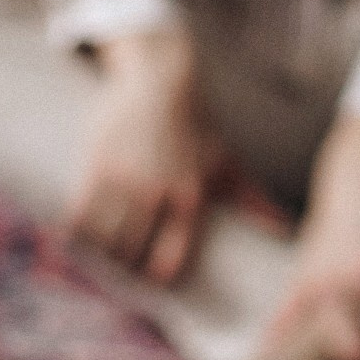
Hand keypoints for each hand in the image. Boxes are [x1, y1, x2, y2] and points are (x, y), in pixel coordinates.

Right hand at [68, 28, 271, 286]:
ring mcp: (124, 179)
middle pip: (131, 255)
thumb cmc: (196, 127)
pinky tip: (75, 235)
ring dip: (99, 253)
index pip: (168, 262)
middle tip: (122, 267)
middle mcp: (156, 193)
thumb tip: (284, 231)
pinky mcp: (97, 164)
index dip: (157, 278)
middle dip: (125, 267)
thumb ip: (252, 201)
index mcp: (190, 199)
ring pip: (104, 240)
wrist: (159, 81)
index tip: (151, 278)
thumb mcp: (226, 163)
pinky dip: (75, 232)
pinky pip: (80, 215)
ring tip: (101, 253)